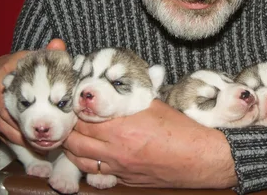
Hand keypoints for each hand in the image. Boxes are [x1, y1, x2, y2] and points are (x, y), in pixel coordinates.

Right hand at [0, 39, 66, 146]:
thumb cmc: (18, 64)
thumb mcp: (30, 56)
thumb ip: (46, 52)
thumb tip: (59, 44)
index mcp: (5, 73)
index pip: (17, 91)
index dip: (30, 107)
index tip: (46, 118)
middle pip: (8, 114)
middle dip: (26, 130)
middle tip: (44, 140)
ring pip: (2, 126)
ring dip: (19, 138)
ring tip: (38, 147)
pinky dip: (11, 139)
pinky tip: (26, 146)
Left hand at [63, 100, 237, 188]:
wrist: (201, 158)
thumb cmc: (182, 130)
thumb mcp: (154, 105)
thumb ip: (130, 98)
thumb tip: (115, 87)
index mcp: (121, 129)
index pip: (82, 119)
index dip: (74, 111)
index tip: (72, 103)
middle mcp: (116, 151)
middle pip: (76, 142)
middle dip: (67, 130)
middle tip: (65, 120)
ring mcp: (119, 169)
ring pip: (81, 162)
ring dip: (73, 149)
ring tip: (71, 137)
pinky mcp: (126, 180)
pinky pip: (98, 174)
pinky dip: (89, 164)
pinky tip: (90, 156)